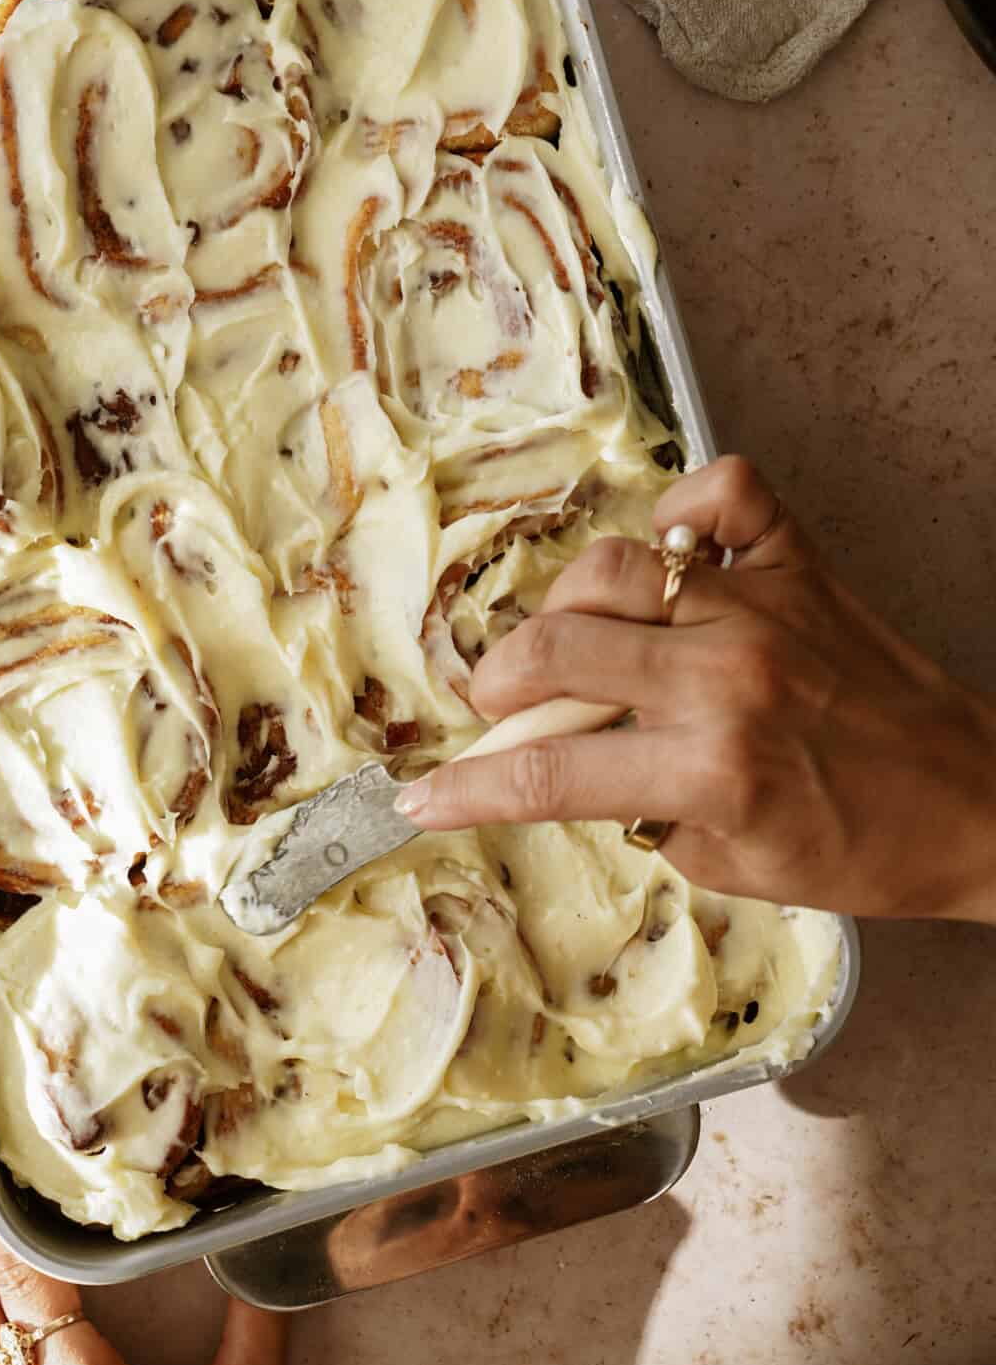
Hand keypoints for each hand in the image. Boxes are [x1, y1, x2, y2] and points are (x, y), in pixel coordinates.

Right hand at [398, 457, 995, 922]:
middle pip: (556, 651)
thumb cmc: (862, 850)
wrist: (976, 805)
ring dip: (566, 608)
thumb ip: (644, 816)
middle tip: (500, 706)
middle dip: (500, 685)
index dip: (469, 791)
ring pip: (613, 569)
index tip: (423, 795)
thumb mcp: (735, 868)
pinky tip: (671, 558)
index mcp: (711, 768)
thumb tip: (573, 768)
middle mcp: (727, 675)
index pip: (550, 773)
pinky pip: (721, 495)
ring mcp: (762, 606)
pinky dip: (682, 513)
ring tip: (569, 640)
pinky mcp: (800, 563)